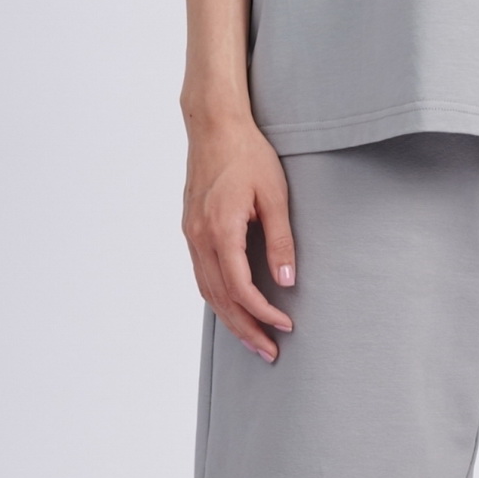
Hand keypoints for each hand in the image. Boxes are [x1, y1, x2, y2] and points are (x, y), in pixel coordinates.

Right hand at [181, 109, 296, 363]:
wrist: (214, 126)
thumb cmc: (248, 154)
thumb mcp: (275, 194)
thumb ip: (281, 240)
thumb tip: (288, 281)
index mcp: (220, 230)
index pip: (240, 288)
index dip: (262, 313)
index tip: (285, 325)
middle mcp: (199, 238)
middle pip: (220, 298)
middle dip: (245, 329)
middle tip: (269, 352)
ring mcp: (190, 234)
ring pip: (207, 291)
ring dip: (230, 318)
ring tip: (253, 339)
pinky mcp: (190, 229)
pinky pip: (201, 274)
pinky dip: (217, 297)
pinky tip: (233, 307)